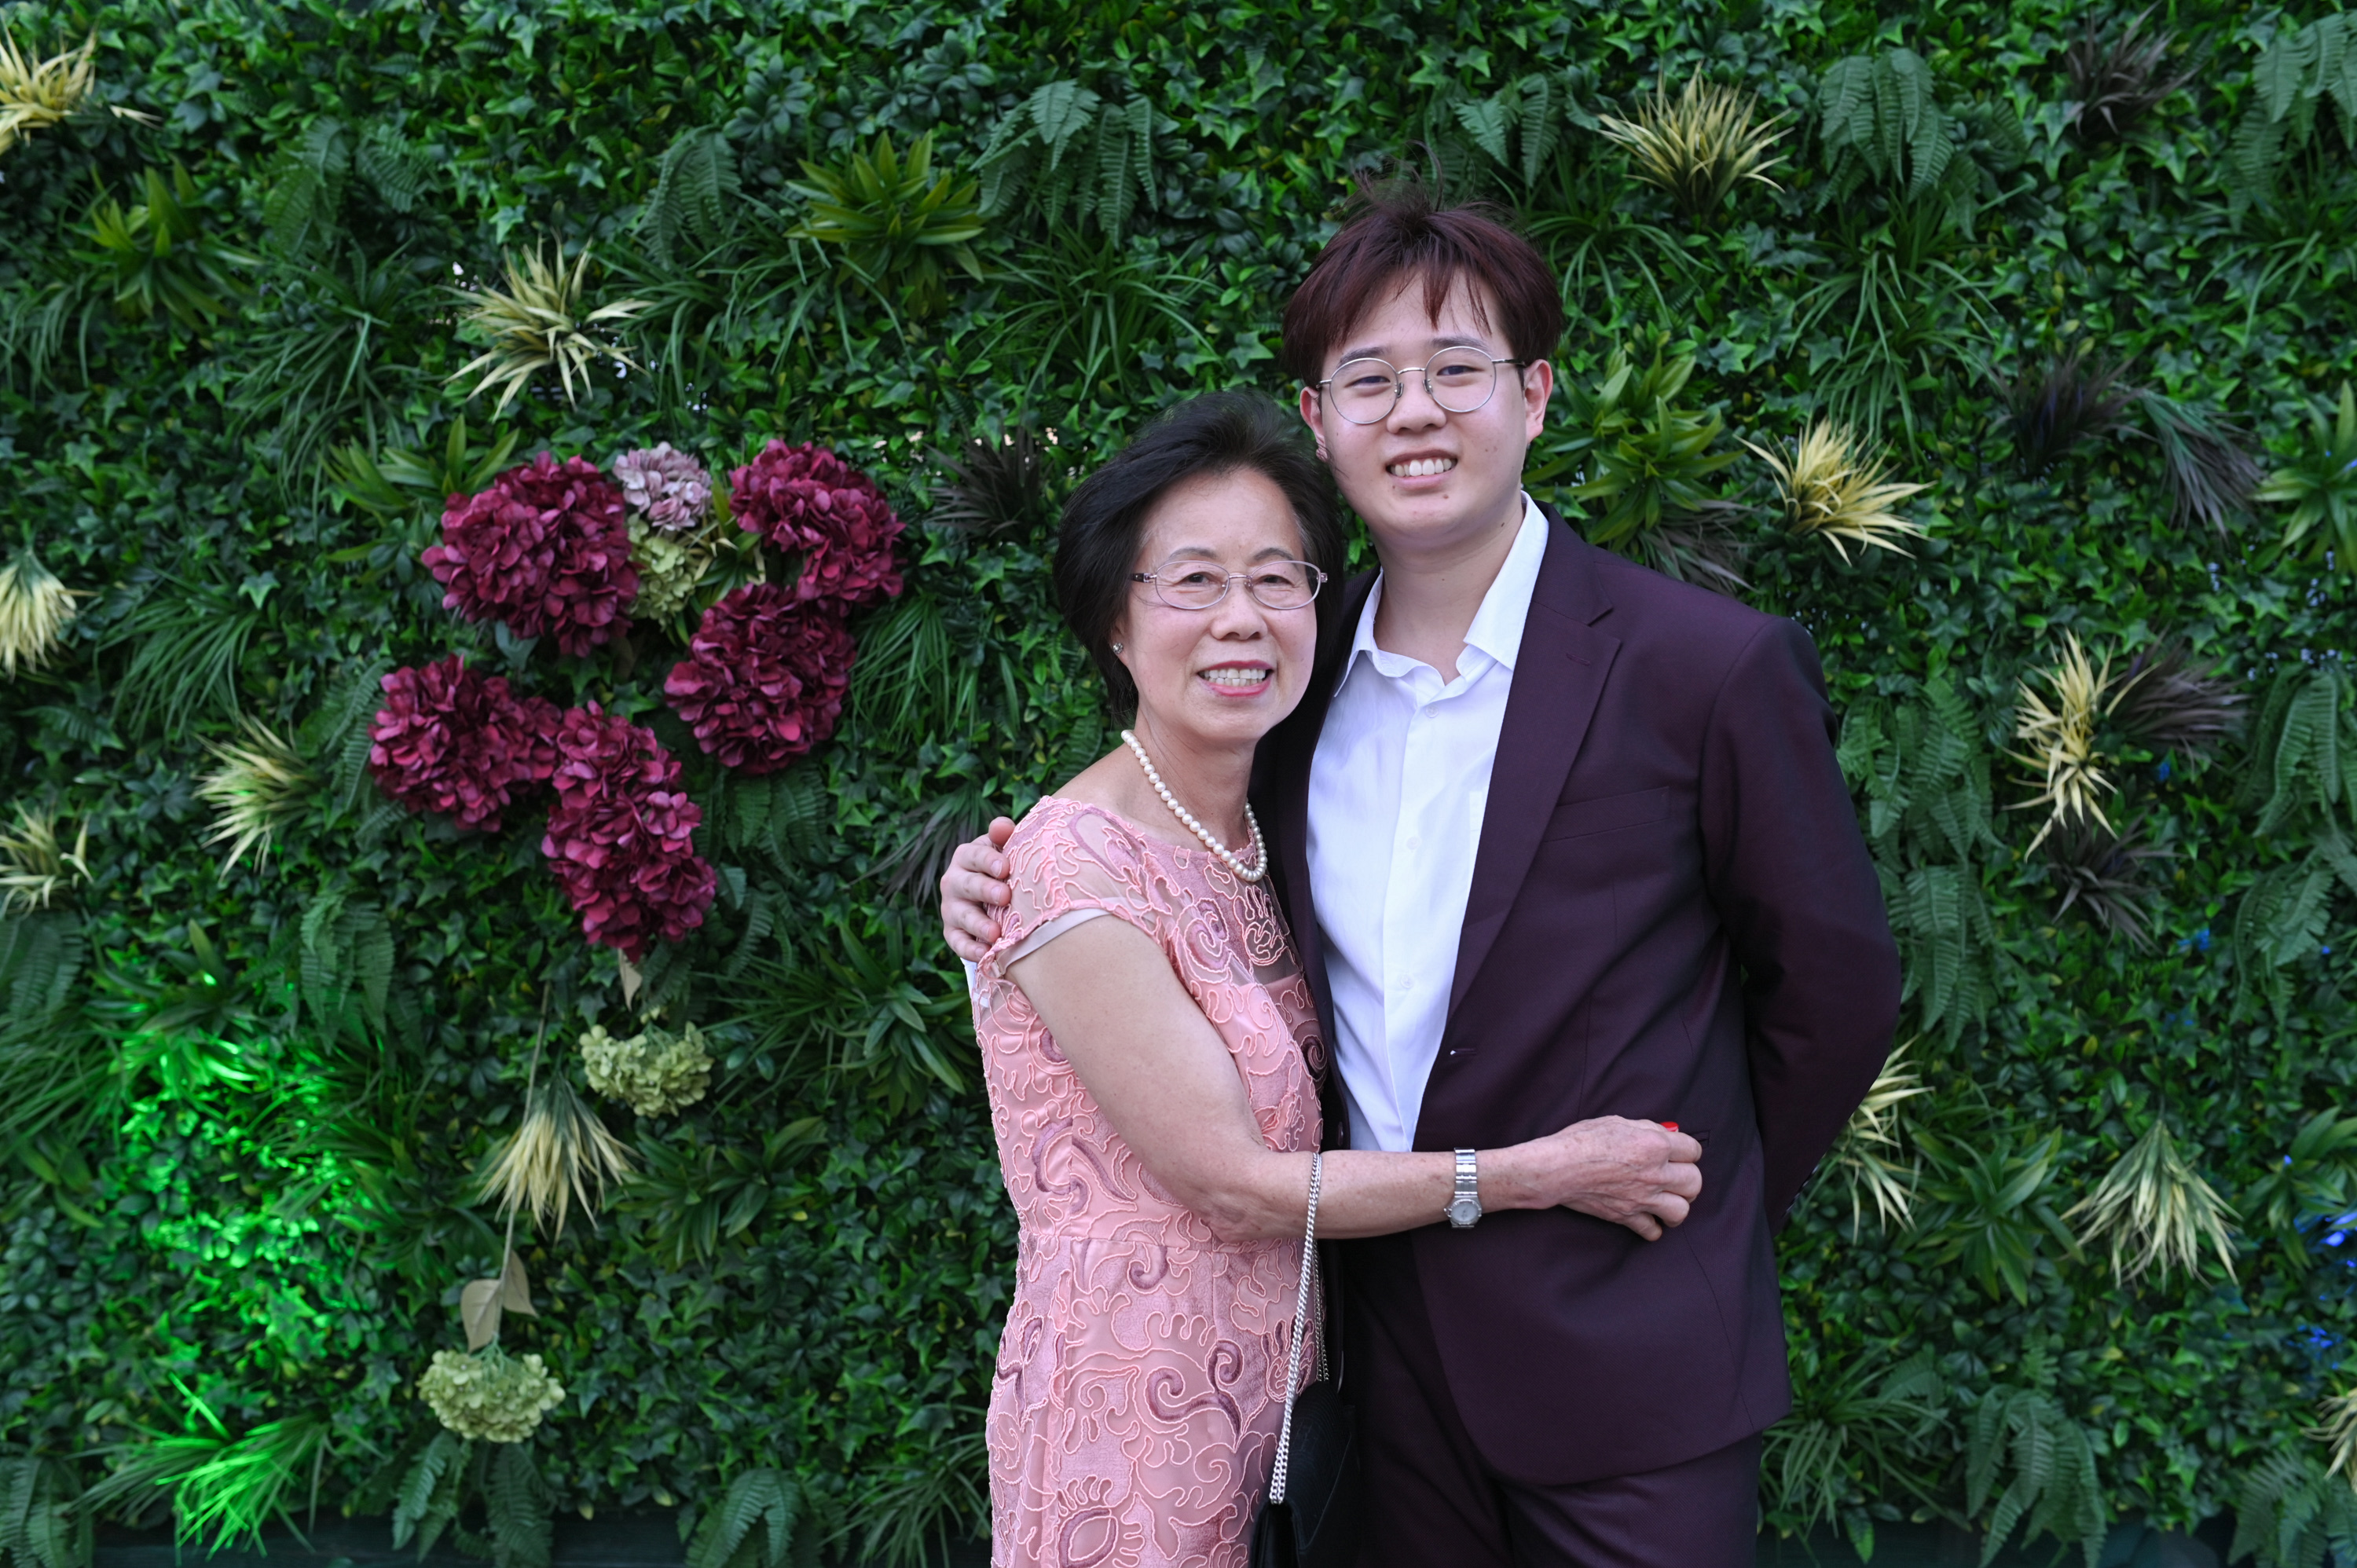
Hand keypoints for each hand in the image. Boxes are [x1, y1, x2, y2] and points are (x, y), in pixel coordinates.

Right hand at [940, 817, 1016, 962]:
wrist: (992, 896)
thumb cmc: (1003, 867)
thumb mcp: (1003, 848)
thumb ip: (1003, 836)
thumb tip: (1002, 826)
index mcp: (967, 856)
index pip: (974, 855)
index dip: (989, 861)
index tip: (1006, 868)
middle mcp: (954, 881)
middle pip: (967, 885)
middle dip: (985, 891)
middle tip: (1005, 896)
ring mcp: (951, 908)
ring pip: (962, 915)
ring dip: (978, 924)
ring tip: (996, 933)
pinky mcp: (953, 932)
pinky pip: (958, 942)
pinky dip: (970, 949)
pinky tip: (986, 954)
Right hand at [1511, 1117, 1703, 1241]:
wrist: (1556, 1168)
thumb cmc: (1581, 1140)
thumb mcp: (1617, 1122)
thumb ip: (1647, 1128)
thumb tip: (1668, 1135)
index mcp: (1654, 1145)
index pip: (1694, 1150)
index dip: (1687, 1150)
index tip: (1679, 1152)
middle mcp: (1654, 1173)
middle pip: (1694, 1182)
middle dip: (1688, 1179)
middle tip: (1676, 1177)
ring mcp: (1642, 1198)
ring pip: (1682, 1211)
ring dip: (1678, 1206)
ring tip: (1669, 1201)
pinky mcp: (1627, 1216)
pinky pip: (1653, 1231)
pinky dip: (1654, 1228)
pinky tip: (1649, 1218)